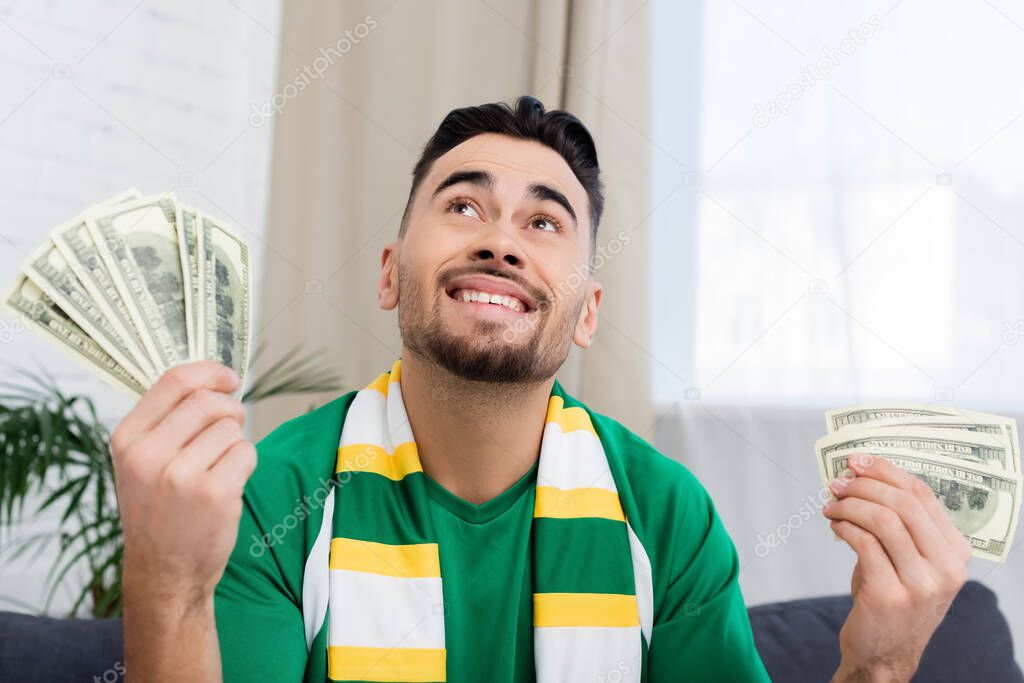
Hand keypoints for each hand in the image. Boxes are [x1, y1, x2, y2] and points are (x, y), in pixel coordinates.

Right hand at [111, 361, 255, 603]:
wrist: (164, 572)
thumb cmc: (160, 511)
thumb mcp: (142, 462)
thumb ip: (168, 420)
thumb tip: (214, 378)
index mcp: (127, 439)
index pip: (173, 380)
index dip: (209, 371)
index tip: (228, 377)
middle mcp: (148, 454)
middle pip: (208, 401)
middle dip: (230, 410)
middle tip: (230, 430)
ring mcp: (180, 475)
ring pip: (231, 429)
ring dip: (235, 444)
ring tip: (218, 470)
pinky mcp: (213, 493)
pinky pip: (246, 453)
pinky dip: (245, 464)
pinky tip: (227, 485)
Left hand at [823, 452, 969, 681]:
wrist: (885, 652)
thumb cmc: (894, 597)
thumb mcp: (909, 559)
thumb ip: (899, 523)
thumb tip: (861, 476)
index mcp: (957, 552)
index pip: (923, 495)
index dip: (887, 471)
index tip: (859, 461)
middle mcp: (946, 568)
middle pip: (903, 503)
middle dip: (864, 485)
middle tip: (838, 482)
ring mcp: (921, 584)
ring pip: (882, 520)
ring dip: (849, 505)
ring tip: (831, 504)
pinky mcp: (890, 596)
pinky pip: (863, 543)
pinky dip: (844, 526)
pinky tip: (834, 524)